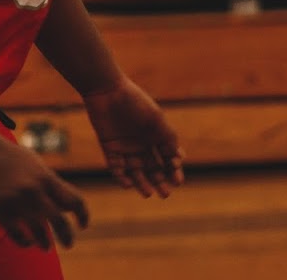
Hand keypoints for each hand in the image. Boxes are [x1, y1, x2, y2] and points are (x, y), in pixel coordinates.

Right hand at [0, 138, 89, 250]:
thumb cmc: (11, 157)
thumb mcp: (36, 165)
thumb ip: (51, 184)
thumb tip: (66, 207)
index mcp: (46, 177)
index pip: (74, 200)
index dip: (83, 215)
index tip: (83, 225)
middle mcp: (34, 190)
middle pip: (59, 220)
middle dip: (68, 236)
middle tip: (69, 244)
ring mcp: (16, 200)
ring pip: (39, 232)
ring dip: (45, 243)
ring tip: (46, 246)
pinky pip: (17, 234)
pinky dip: (25, 241)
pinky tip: (27, 241)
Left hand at [83, 77, 184, 197]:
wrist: (107, 91)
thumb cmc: (135, 102)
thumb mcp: (156, 119)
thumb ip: (167, 138)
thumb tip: (179, 158)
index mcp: (156, 136)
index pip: (167, 159)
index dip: (173, 171)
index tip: (178, 180)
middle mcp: (142, 144)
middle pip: (153, 169)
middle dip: (160, 181)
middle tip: (166, 194)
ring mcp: (126, 148)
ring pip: (136, 172)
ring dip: (142, 183)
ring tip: (148, 194)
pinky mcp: (110, 149)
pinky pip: (117, 168)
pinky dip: (122, 178)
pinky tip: (128, 185)